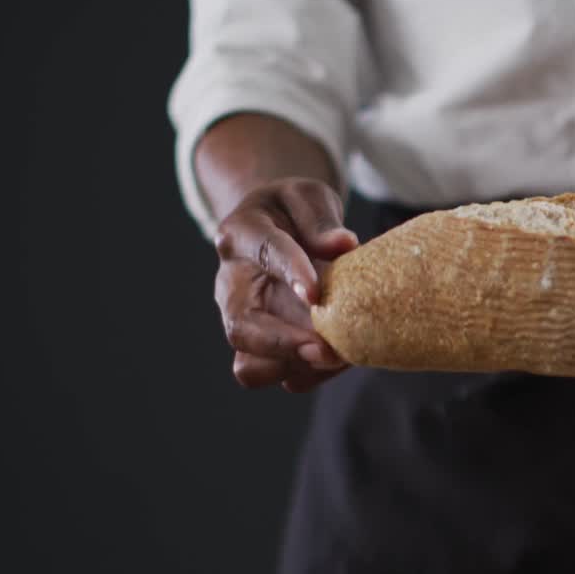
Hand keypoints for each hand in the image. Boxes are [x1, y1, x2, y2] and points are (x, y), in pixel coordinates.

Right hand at [213, 178, 357, 391]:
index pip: (264, 250)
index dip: (289, 272)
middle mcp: (231, 283)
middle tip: (326, 349)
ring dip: (295, 367)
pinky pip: (272, 375)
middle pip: (241, 326)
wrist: (279, 231)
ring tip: (337, 357)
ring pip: (249, 363)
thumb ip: (321, 219)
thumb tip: (343, 244)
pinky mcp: (258, 347)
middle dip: (283, 343)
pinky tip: (335, 362)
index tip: (315, 294)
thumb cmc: (294, 213)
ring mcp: (241, 320)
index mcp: (242, 234)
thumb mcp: (308, 197)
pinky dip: (304, 376)